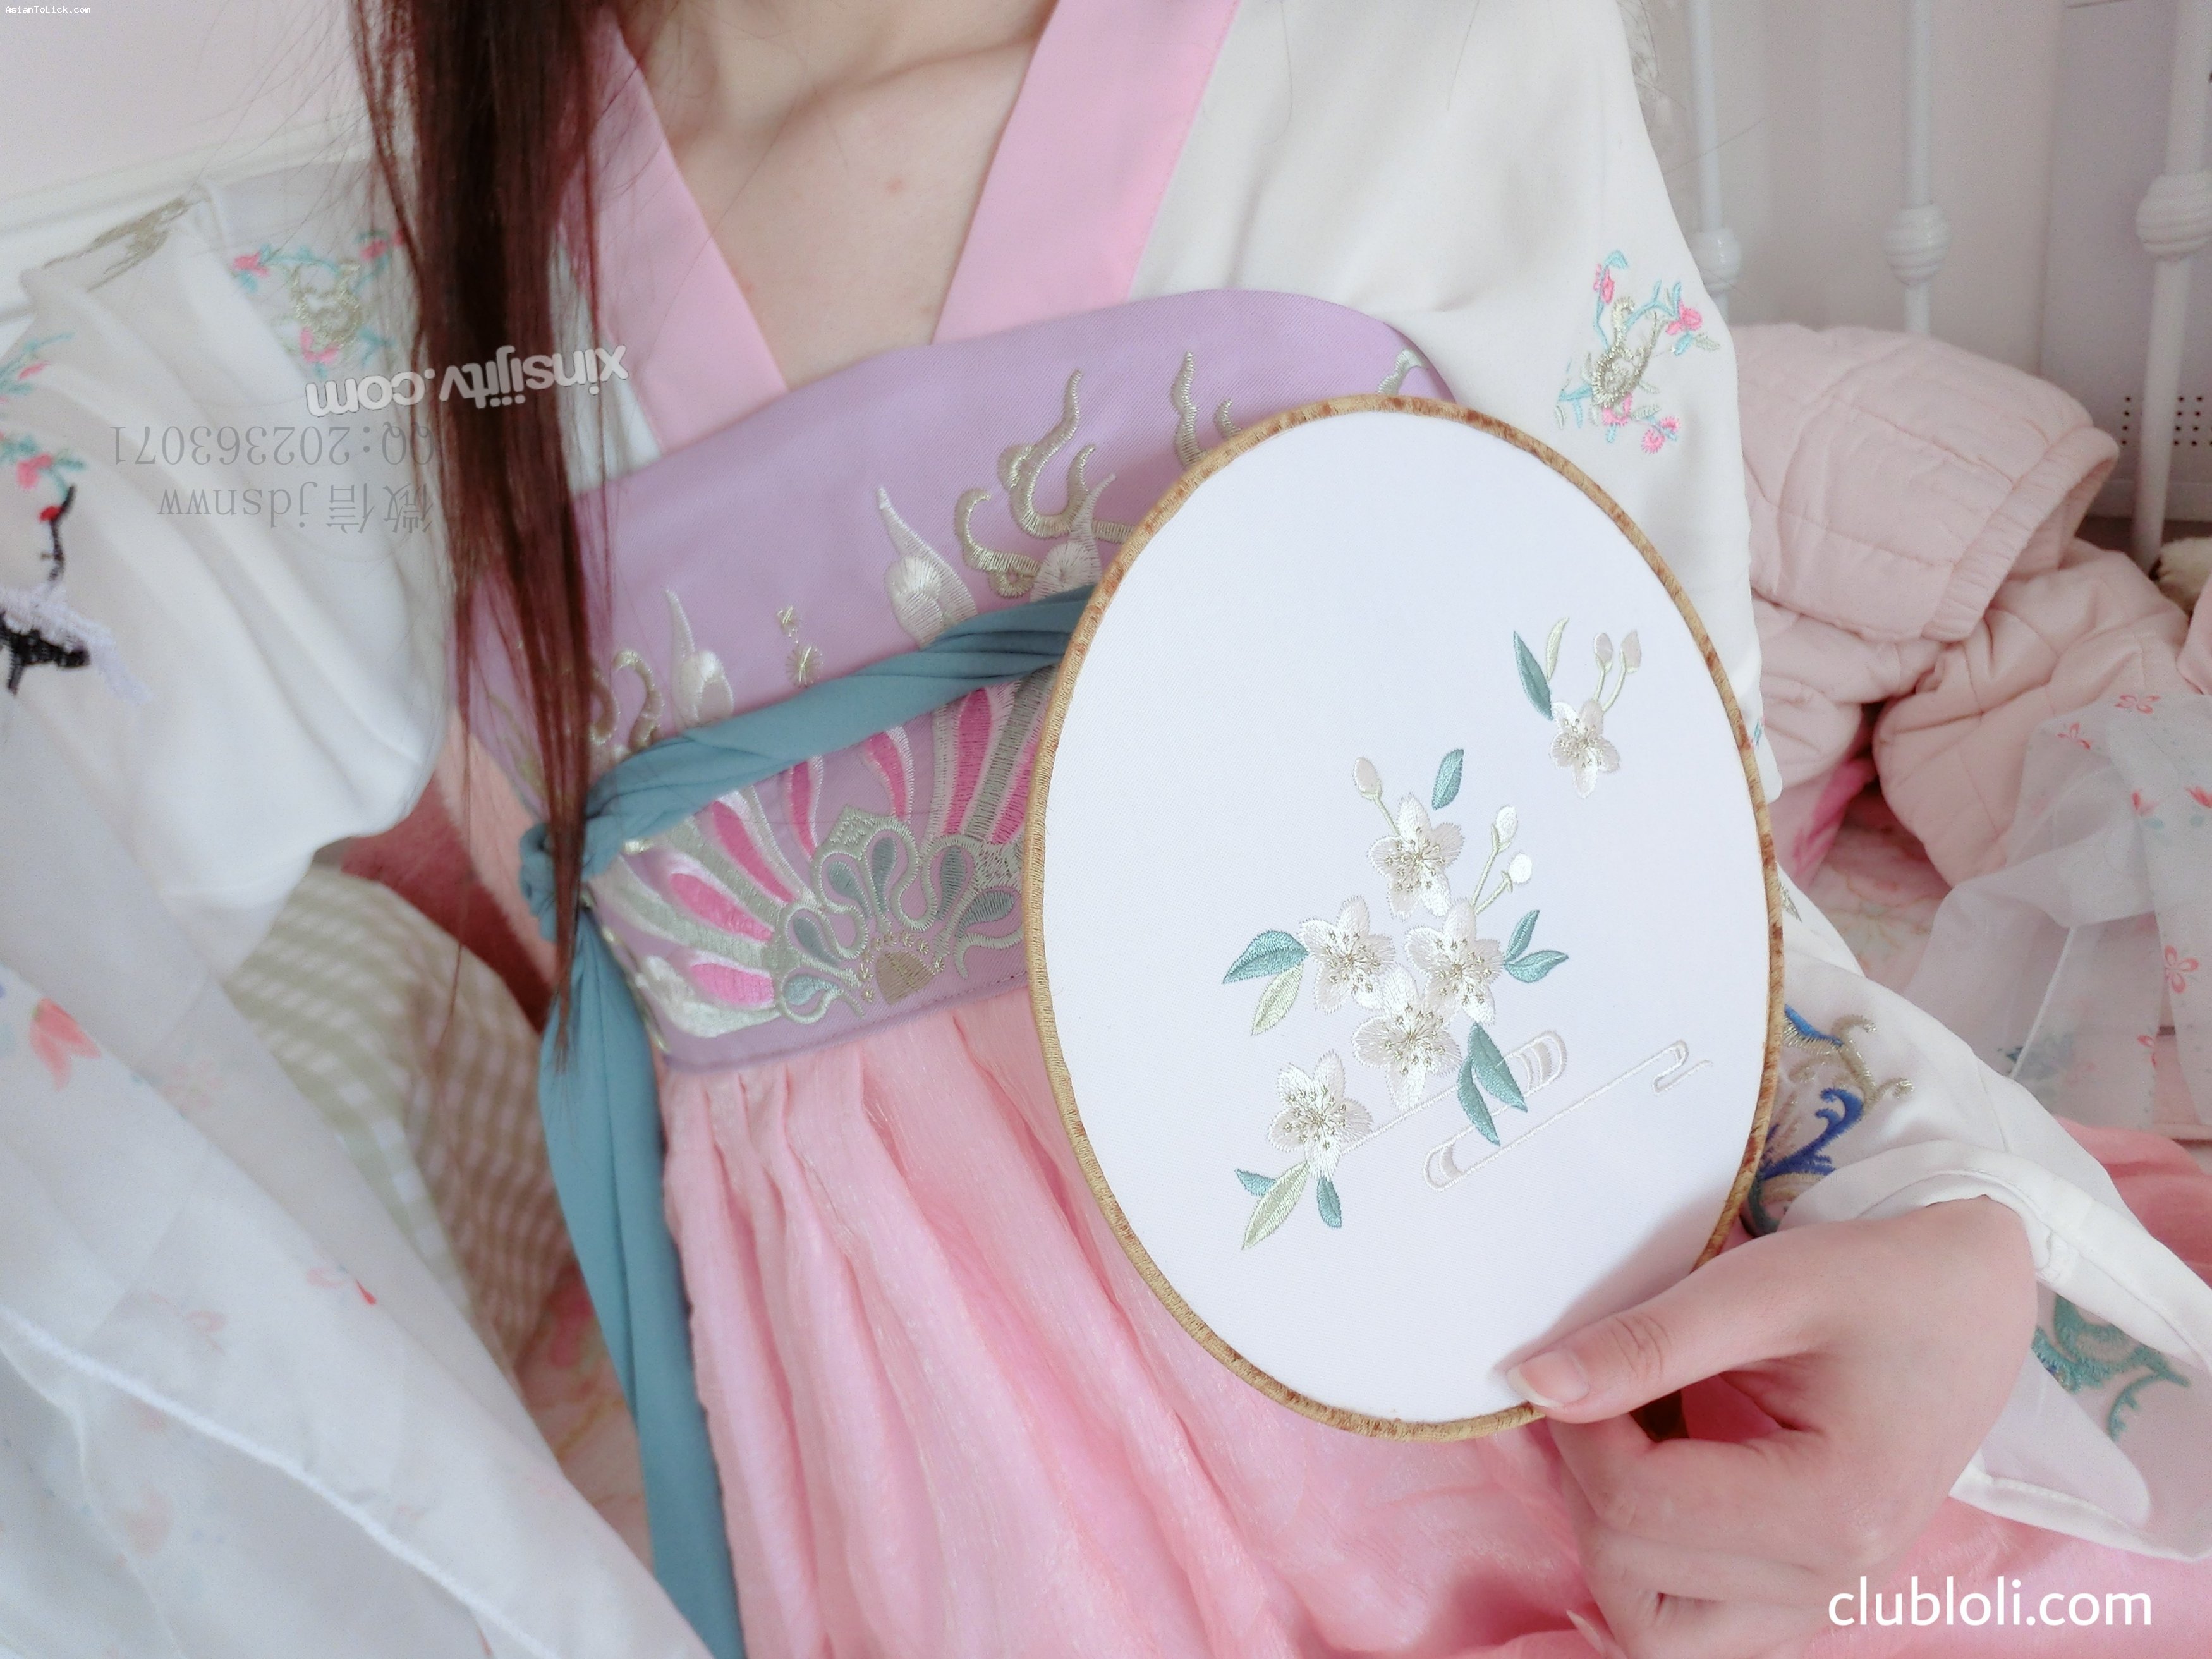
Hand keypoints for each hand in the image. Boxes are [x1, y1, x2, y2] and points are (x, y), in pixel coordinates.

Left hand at [1506, 1198, 2036, 1658]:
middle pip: (1630, 1572)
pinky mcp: (1809, 1597)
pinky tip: (1667, 1472)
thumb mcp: (1761, 1286)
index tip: (1578, 1360)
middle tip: (1606, 1391)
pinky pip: (1694, 1623)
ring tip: (1635, 1440)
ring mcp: (1825, 1602)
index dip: (1577, 1428)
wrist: (1971, 1302)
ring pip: (1651, 1629)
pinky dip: (1653, 1562)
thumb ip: (1646, 1342)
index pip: (1636, 1505)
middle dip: (1586, 1476)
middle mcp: (1835, 1581)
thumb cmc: (1879, 1282)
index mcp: (1835, 1509)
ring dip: (1612, 1536)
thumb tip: (1533, 1384)